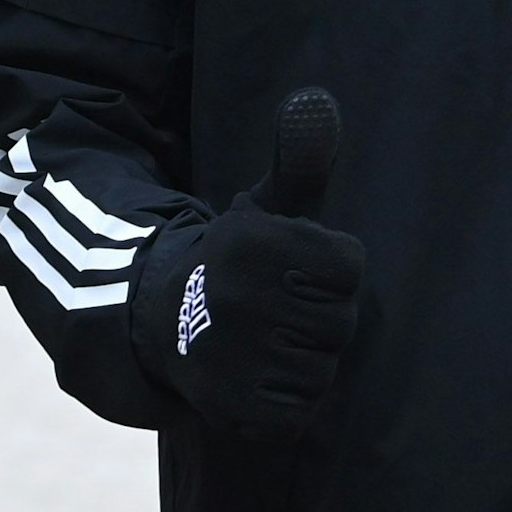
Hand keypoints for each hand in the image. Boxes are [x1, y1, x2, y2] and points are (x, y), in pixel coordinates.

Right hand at [153, 89, 363, 438]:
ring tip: (264, 342)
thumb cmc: (241, 264)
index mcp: (253, 242)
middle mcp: (238, 296)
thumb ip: (301, 160)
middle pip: (341, 322)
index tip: (293, 269)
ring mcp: (231, 355)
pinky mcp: (228, 405)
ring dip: (302, 361)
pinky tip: (256, 376)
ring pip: (322, 369)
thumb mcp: (268, 208)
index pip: (350, 268)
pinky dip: (285, 401)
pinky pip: (299, 411)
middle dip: (318, 318)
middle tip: (276, 309)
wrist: (161, 322)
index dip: (330, 271)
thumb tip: (317, 100)